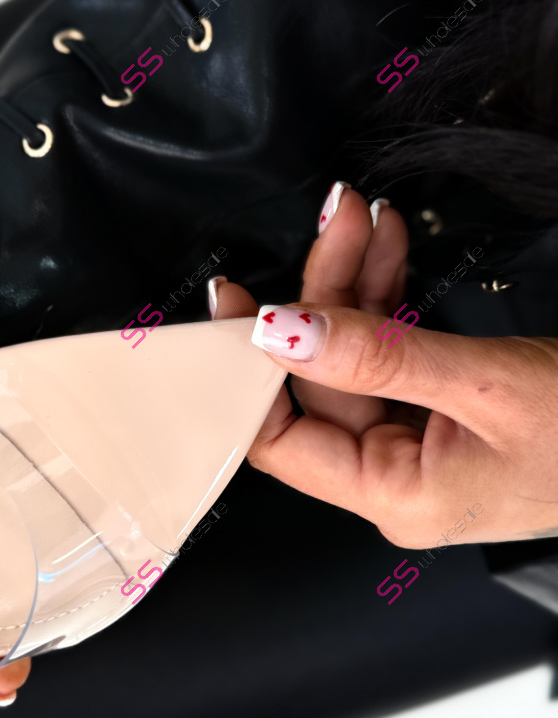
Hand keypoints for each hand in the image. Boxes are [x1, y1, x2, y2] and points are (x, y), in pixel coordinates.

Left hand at [210, 187, 557, 546]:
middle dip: (323, 293)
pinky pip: (389, 355)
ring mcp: (415, 447)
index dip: (246, 371)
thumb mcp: (487, 384)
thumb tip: (282, 331)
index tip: (230, 303)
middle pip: (320, 381)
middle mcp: (393, 479)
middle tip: (334, 223)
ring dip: (355, 284)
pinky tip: (382, 252)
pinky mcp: (438, 416)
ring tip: (360, 220)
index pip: (282, 442)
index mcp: (394, 497)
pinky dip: (386, 301)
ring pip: (353, 357)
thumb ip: (378, 356)